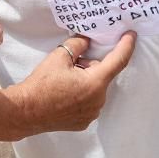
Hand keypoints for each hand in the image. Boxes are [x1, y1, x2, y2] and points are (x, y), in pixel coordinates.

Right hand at [9, 33, 135, 134]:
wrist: (26, 110)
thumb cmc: (42, 84)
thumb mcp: (59, 56)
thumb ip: (77, 44)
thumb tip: (87, 40)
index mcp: (95, 82)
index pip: (118, 61)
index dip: (126, 46)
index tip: (131, 36)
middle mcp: (98, 100)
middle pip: (101, 75)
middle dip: (90, 66)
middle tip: (71, 63)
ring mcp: (92, 113)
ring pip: (95, 89)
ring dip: (85, 81)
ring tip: (63, 80)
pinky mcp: (84, 122)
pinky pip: (88, 102)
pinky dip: (81, 94)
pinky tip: (64, 94)